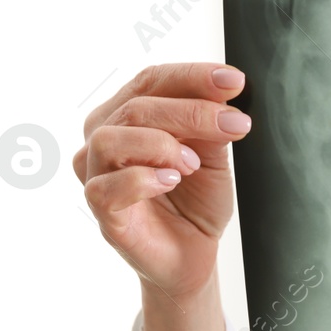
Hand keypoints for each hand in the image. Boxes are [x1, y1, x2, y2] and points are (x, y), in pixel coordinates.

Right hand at [73, 62, 251, 300]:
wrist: (194, 254)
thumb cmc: (195, 202)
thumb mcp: (212, 154)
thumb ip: (210, 123)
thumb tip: (223, 91)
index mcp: (126, 117)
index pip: (150, 81)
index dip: (192, 76)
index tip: (233, 81)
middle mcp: (103, 140)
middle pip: (135, 107)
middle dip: (190, 111)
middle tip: (232, 125)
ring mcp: (96, 176)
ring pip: (110, 140)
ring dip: (159, 145)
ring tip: (190, 165)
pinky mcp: (101, 212)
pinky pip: (105, 187)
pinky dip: (141, 179)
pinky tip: (170, 181)